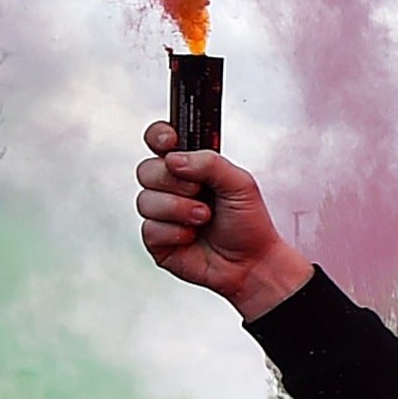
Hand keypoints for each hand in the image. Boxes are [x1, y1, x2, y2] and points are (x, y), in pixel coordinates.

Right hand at [138, 123, 316, 316]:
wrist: (252, 263)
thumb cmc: (248, 222)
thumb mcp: (240, 184)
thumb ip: (210, 163)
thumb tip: (173, 159)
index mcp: (189, 167)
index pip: (159, 141)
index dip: (158, 136)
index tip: (170, 141)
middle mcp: (171, 187)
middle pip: (146, 170)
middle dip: (173, 181)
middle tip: (200, 191)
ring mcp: (161, 214)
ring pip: (145, 200)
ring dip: (179, 209)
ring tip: (204, 217)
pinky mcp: (156, 240)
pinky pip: (150, 229)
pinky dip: (176, 232)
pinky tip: (193, 237)